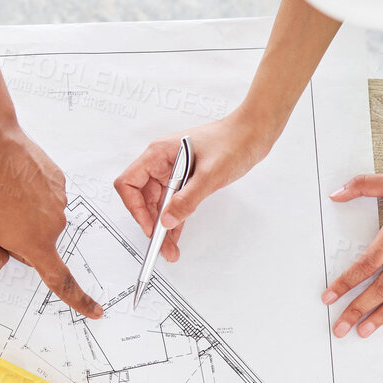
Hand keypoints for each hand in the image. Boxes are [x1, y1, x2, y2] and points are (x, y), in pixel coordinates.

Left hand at [0, 121, 102, 318]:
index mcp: (38, 244)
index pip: (61, 281)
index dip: (79, 300)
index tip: (95, 310)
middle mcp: (55, 224)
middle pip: (39, 244)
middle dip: (18, 238)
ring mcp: (59, 199)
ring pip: (39, 219)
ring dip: (22, 214)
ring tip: (0, 194)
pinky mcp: (57, 179)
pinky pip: (42, 196)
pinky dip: (28, 193)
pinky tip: (11, 180)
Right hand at [113, 115, 271, 262]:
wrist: (252, 133)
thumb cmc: (232, 141)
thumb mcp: (209, 174)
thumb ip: (187, 199)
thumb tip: (168, 220)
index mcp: (159, 154)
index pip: (129, 182)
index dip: (134, 207)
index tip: (149, 225)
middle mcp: (162, 162)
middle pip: (143, 198)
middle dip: (150, 223)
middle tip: (160, 245)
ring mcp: (173, 171)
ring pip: (158, 204)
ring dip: (163, 226)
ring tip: (169, 249)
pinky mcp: (186, 180)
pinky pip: (173, 203)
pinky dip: (174, 219)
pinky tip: (176, 235)